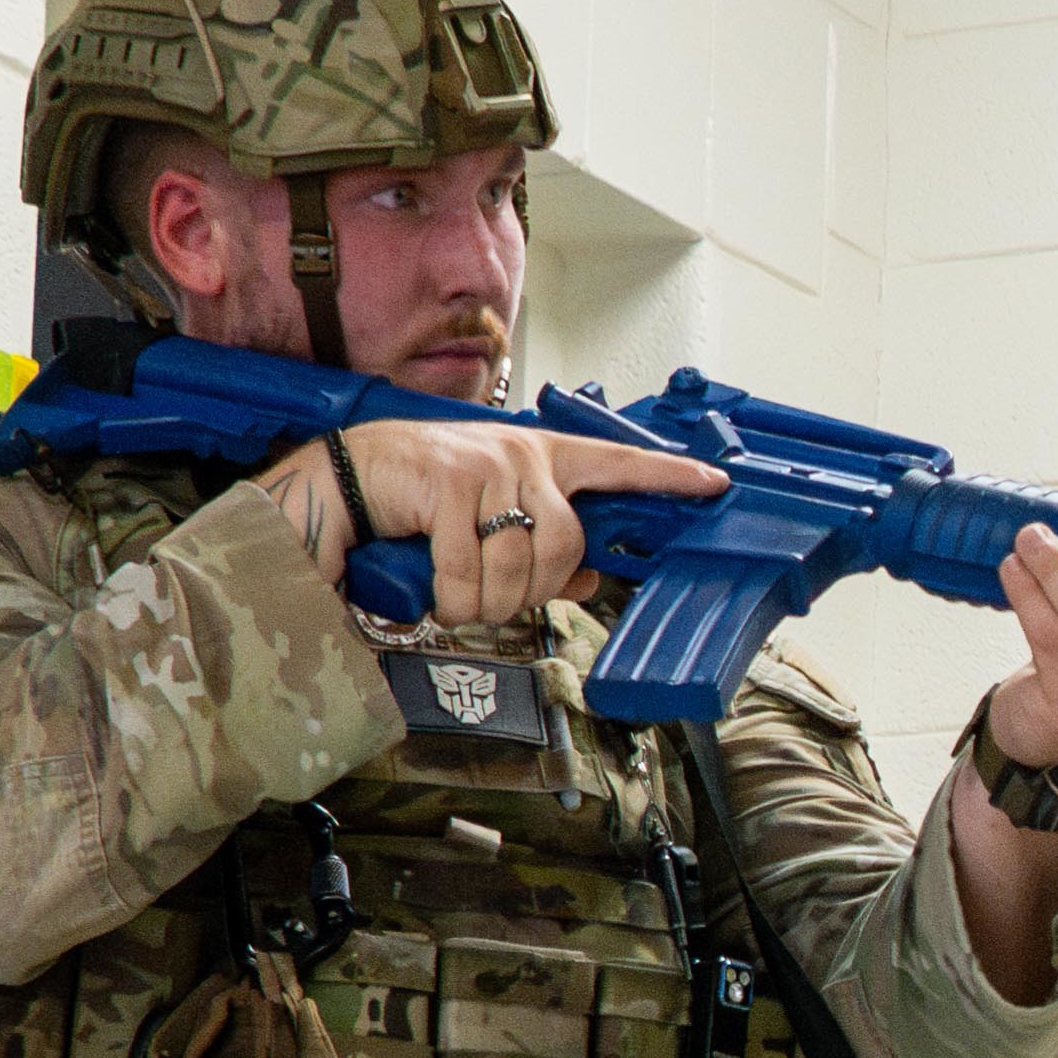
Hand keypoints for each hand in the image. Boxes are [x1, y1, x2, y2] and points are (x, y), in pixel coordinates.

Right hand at [290, 418, 701, 633]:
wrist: (345, 475)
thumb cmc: (420, 498)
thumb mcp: (489, 519)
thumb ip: (543, 547)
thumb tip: (591, 579)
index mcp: (541, 456)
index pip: (617, 462)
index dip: (668, 476)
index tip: (712, 484)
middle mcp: (521, 454)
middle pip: (565, 546)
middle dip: (531, 590)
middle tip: (493, 597)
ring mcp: (487, 465)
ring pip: (519, 566)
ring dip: (486, 604)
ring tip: (458, 596)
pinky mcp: (450, 484)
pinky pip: (468, 574)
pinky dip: (452, 602)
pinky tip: (435, 595)